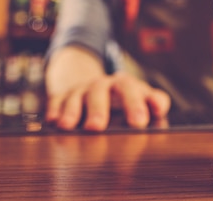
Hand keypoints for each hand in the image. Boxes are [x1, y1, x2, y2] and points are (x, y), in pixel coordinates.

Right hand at [45, 46, 170, 130]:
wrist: (97, 85)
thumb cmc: (124, 97)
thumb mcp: (141, 96)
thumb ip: (156, 100)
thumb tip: (159, 107)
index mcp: (124, 84)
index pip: (130, 89)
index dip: (134, 104)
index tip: (139, 122)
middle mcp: (101, 85)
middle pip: (99, 91)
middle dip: (98, 109)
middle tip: (97, 127)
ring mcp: (81, 89)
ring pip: (75, 96)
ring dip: (71, 111)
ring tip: (68, 126)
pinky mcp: (62, 96)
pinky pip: (56, 100)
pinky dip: (54, 110)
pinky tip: (53, 121)